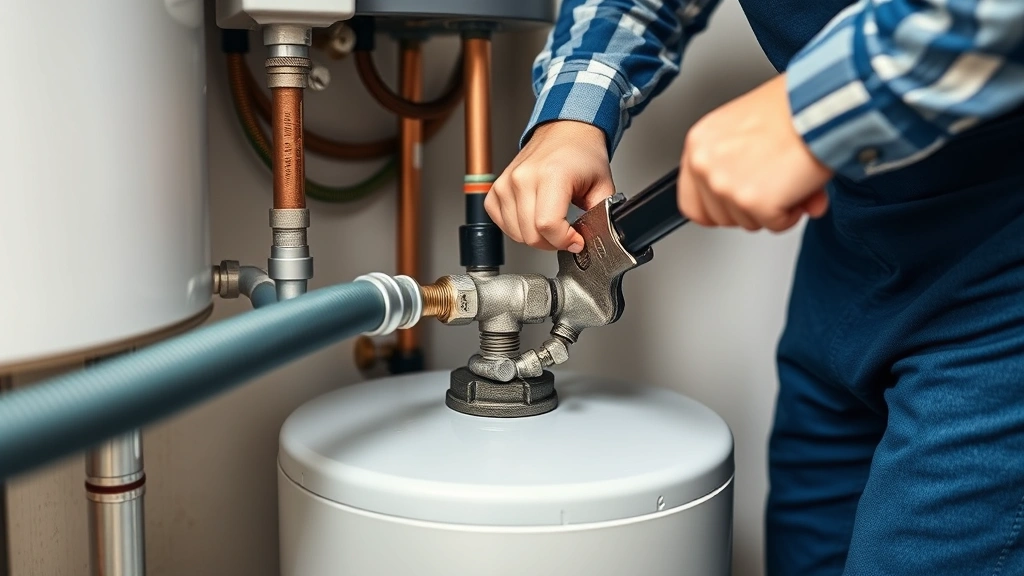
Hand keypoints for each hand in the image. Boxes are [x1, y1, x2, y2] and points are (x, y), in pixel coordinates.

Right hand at [486, 121, 613, 252]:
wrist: (565, 131)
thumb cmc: (582, 153)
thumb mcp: (603, 185)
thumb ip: (601, 215)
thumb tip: (596, 238)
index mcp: (552, 175)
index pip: (547, 225)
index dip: (564, 241)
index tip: (576, 240)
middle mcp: (525, 177)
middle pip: (531, 234)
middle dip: (553, 243)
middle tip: (566, 234)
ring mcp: (508, 183)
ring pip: (516, 233)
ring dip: (536, 237)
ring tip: (552, 224)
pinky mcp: (498, 188)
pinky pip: (501, 222)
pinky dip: (516, 228)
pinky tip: (532, 220)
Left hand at [678, 74, 832, 231]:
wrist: (818, 103)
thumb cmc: (791, 106)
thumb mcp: (745, 127)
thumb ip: (739, 164)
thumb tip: (753, 198)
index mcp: (698, 145)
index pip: (691, 203)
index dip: (719, 209)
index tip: (736, 205)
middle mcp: (705, 166)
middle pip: (721, 218)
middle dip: (751, 208)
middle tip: (774, 184)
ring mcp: (726, 186)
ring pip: (749, 223)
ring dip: (774, 209)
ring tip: (789, 178)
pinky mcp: (754, 202)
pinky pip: (776, 225)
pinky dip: (793, 213)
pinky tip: (800, 187)